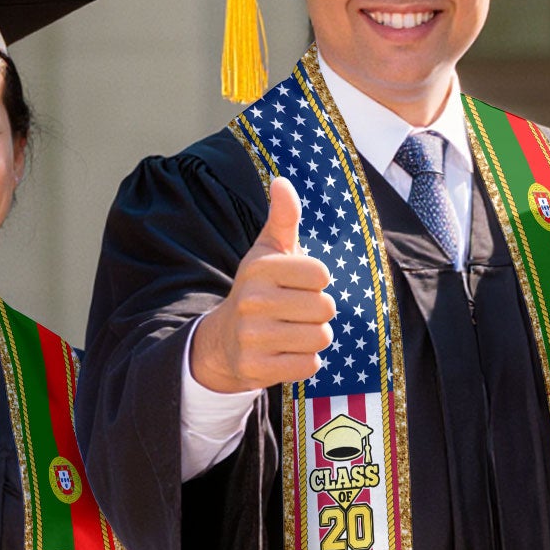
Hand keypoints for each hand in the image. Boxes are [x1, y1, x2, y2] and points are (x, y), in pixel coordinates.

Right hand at [188, 177, 335, 393]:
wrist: (224, 340)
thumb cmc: (259, 289)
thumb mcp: (268, 251)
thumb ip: (283, 218)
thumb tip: (282, 181)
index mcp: (260, 268)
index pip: (321, 274)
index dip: (316, 281)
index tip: (297, 284)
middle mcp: (253, 300)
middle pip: (325, 308)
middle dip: (318, 312)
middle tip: (295, 311)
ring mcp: (252, 337)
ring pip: (320, 337)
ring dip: (314, 337)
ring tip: (292, 331)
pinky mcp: (256, 368)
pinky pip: (309, 366)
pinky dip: (305, 361)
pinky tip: (285, 352)